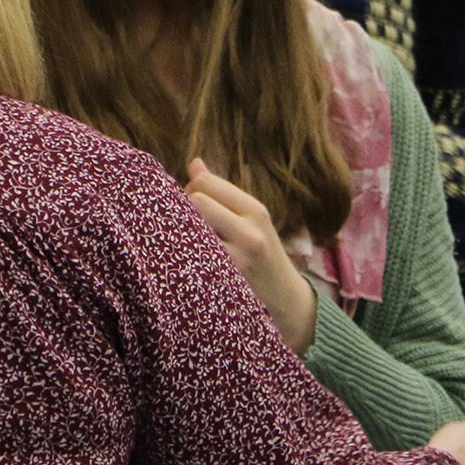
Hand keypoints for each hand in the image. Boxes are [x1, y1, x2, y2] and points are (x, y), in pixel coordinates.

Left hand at [185, 160, 317, 354]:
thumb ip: (222, 193)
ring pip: (190, 227)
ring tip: (182, 238)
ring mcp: (236, 258)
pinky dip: (180, 252)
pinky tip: (182, 257)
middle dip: (182, 207)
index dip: (191, 187)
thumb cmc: (263, 256)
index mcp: (256, 210)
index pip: (207, 182)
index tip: (191, 201)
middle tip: (183, 221)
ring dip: (179, 230)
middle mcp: (249, 231)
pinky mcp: (223, 280)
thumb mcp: (252, 221)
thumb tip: (194, 163)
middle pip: (195, 201)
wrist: (286, 301)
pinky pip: (189, 255)